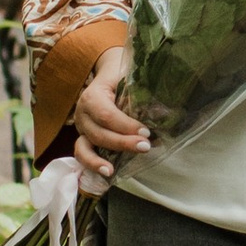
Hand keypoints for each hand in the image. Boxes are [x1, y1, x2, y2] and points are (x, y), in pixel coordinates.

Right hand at [69, 48, 148, 194]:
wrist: (111, 74)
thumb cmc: (123, 76)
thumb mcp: (132, 78)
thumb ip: (143, 94)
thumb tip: (163, 113)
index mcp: (92, 95)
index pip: (106, 114)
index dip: (125, 125)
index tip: (146, 131)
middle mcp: (82, 113)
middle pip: (98, 133)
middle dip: (121, 143)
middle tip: (145, 147)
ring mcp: (82, 127)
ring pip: (85, 146)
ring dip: (99, 159)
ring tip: (112, 170)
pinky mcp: (86, 138)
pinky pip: (83, 153)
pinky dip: (92, 164)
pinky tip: (106, 172)